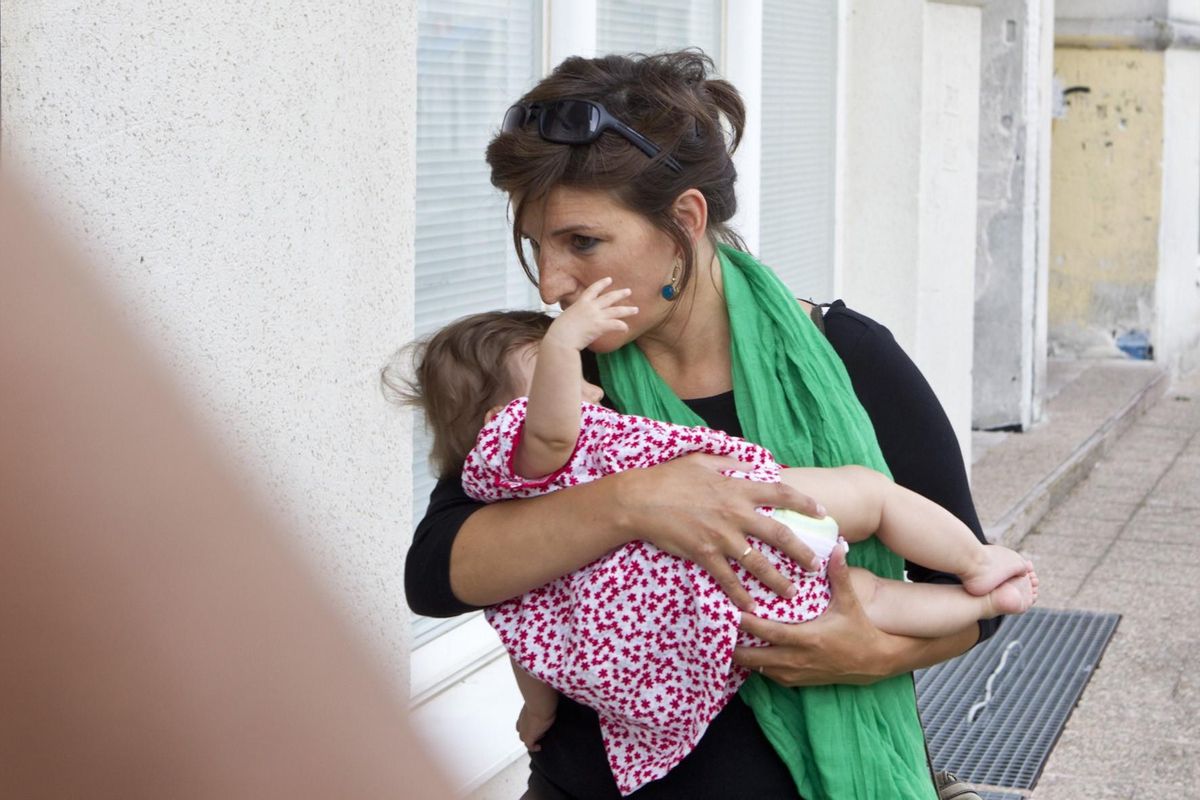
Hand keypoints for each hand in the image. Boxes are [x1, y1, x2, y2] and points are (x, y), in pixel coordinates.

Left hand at [515, 703, 556, 751]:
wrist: (540, 705)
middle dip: (528, 732)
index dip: (526, 724)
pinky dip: (534, 747)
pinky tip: (539, 747)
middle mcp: (522, 721)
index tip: (534, 725)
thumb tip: (550, 701)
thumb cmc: (542, 700)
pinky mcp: (528, 738)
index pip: (522, 721)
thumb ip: (542, 704)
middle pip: (521, 730)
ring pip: (524, 738)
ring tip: (540, 739)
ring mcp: (524, 730)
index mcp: (524, 712)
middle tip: (538, 732)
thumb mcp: (541, 702)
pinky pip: (530, 746)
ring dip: (531, 739)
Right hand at [545, 277, 637, 350]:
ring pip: (616, 311)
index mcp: (581, 303)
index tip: (609, 279)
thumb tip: (573, 321)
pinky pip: (615, 324)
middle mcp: (590, 307)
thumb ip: (573, 317)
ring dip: (627, 310)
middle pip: (609, 298)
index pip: (593, 289)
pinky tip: (626, 328)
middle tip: (628, 291)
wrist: (561, 338)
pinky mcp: (600, 326)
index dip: (602, 284)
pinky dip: (622, 326)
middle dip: (620, 294)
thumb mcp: (566, 318)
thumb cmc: (559, 332)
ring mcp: (596, 316)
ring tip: (636, 310)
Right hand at [616, 453, 823, 611]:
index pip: (780, 493)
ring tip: (792, 594)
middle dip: (801, 552)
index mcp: (737, 489)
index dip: (804, 503)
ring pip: (758, 563)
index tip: (822, 513)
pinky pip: (728, 579)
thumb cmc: (668, 477)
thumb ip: (731, 462)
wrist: (640, 500)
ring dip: (777, 580)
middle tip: (816, 566)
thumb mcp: (702, 460)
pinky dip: (741, 594)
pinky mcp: (704, 554)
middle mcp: (735, 514)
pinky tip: (752, 607)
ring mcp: (721, 537)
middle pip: (779, 534)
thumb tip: (753, 463)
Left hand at [731, 545, 897, 684]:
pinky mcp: (798, 682)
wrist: (875, 662)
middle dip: (732, 645)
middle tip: (713, 630)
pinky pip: (769, 676)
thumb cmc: (860, 630)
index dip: (746, 623)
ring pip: (758, 669)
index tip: (727, 612)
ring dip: (742, 657)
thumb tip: (837, 546)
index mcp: (807, 638)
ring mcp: (796, 674)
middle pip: (754, 657)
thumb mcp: (849, 602)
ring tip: (721, 641)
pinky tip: (746, 653)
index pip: (768, 631)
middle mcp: (797, 659)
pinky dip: (756, 666)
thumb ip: (840, 575)